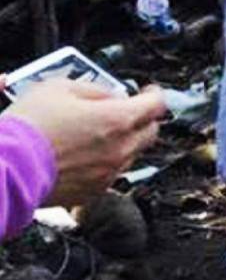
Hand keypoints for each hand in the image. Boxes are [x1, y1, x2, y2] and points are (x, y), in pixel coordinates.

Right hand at [4, 81, 165, 207]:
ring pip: (131, 155)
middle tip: (126, 113)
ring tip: (97, 135)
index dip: (154, 95)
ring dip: (123, 143)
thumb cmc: (28, 127)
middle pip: (149, 132)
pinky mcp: (93, 192)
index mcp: (118, 119)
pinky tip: (84, 156)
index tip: (148, 92)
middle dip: (141, 120)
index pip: (156, 105)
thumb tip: (110, 95)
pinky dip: (104, 163)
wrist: (6, 168)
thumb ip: (94, 89)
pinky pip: (110, 174)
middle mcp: (120, 148)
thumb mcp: (60, 88)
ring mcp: (108, 173)